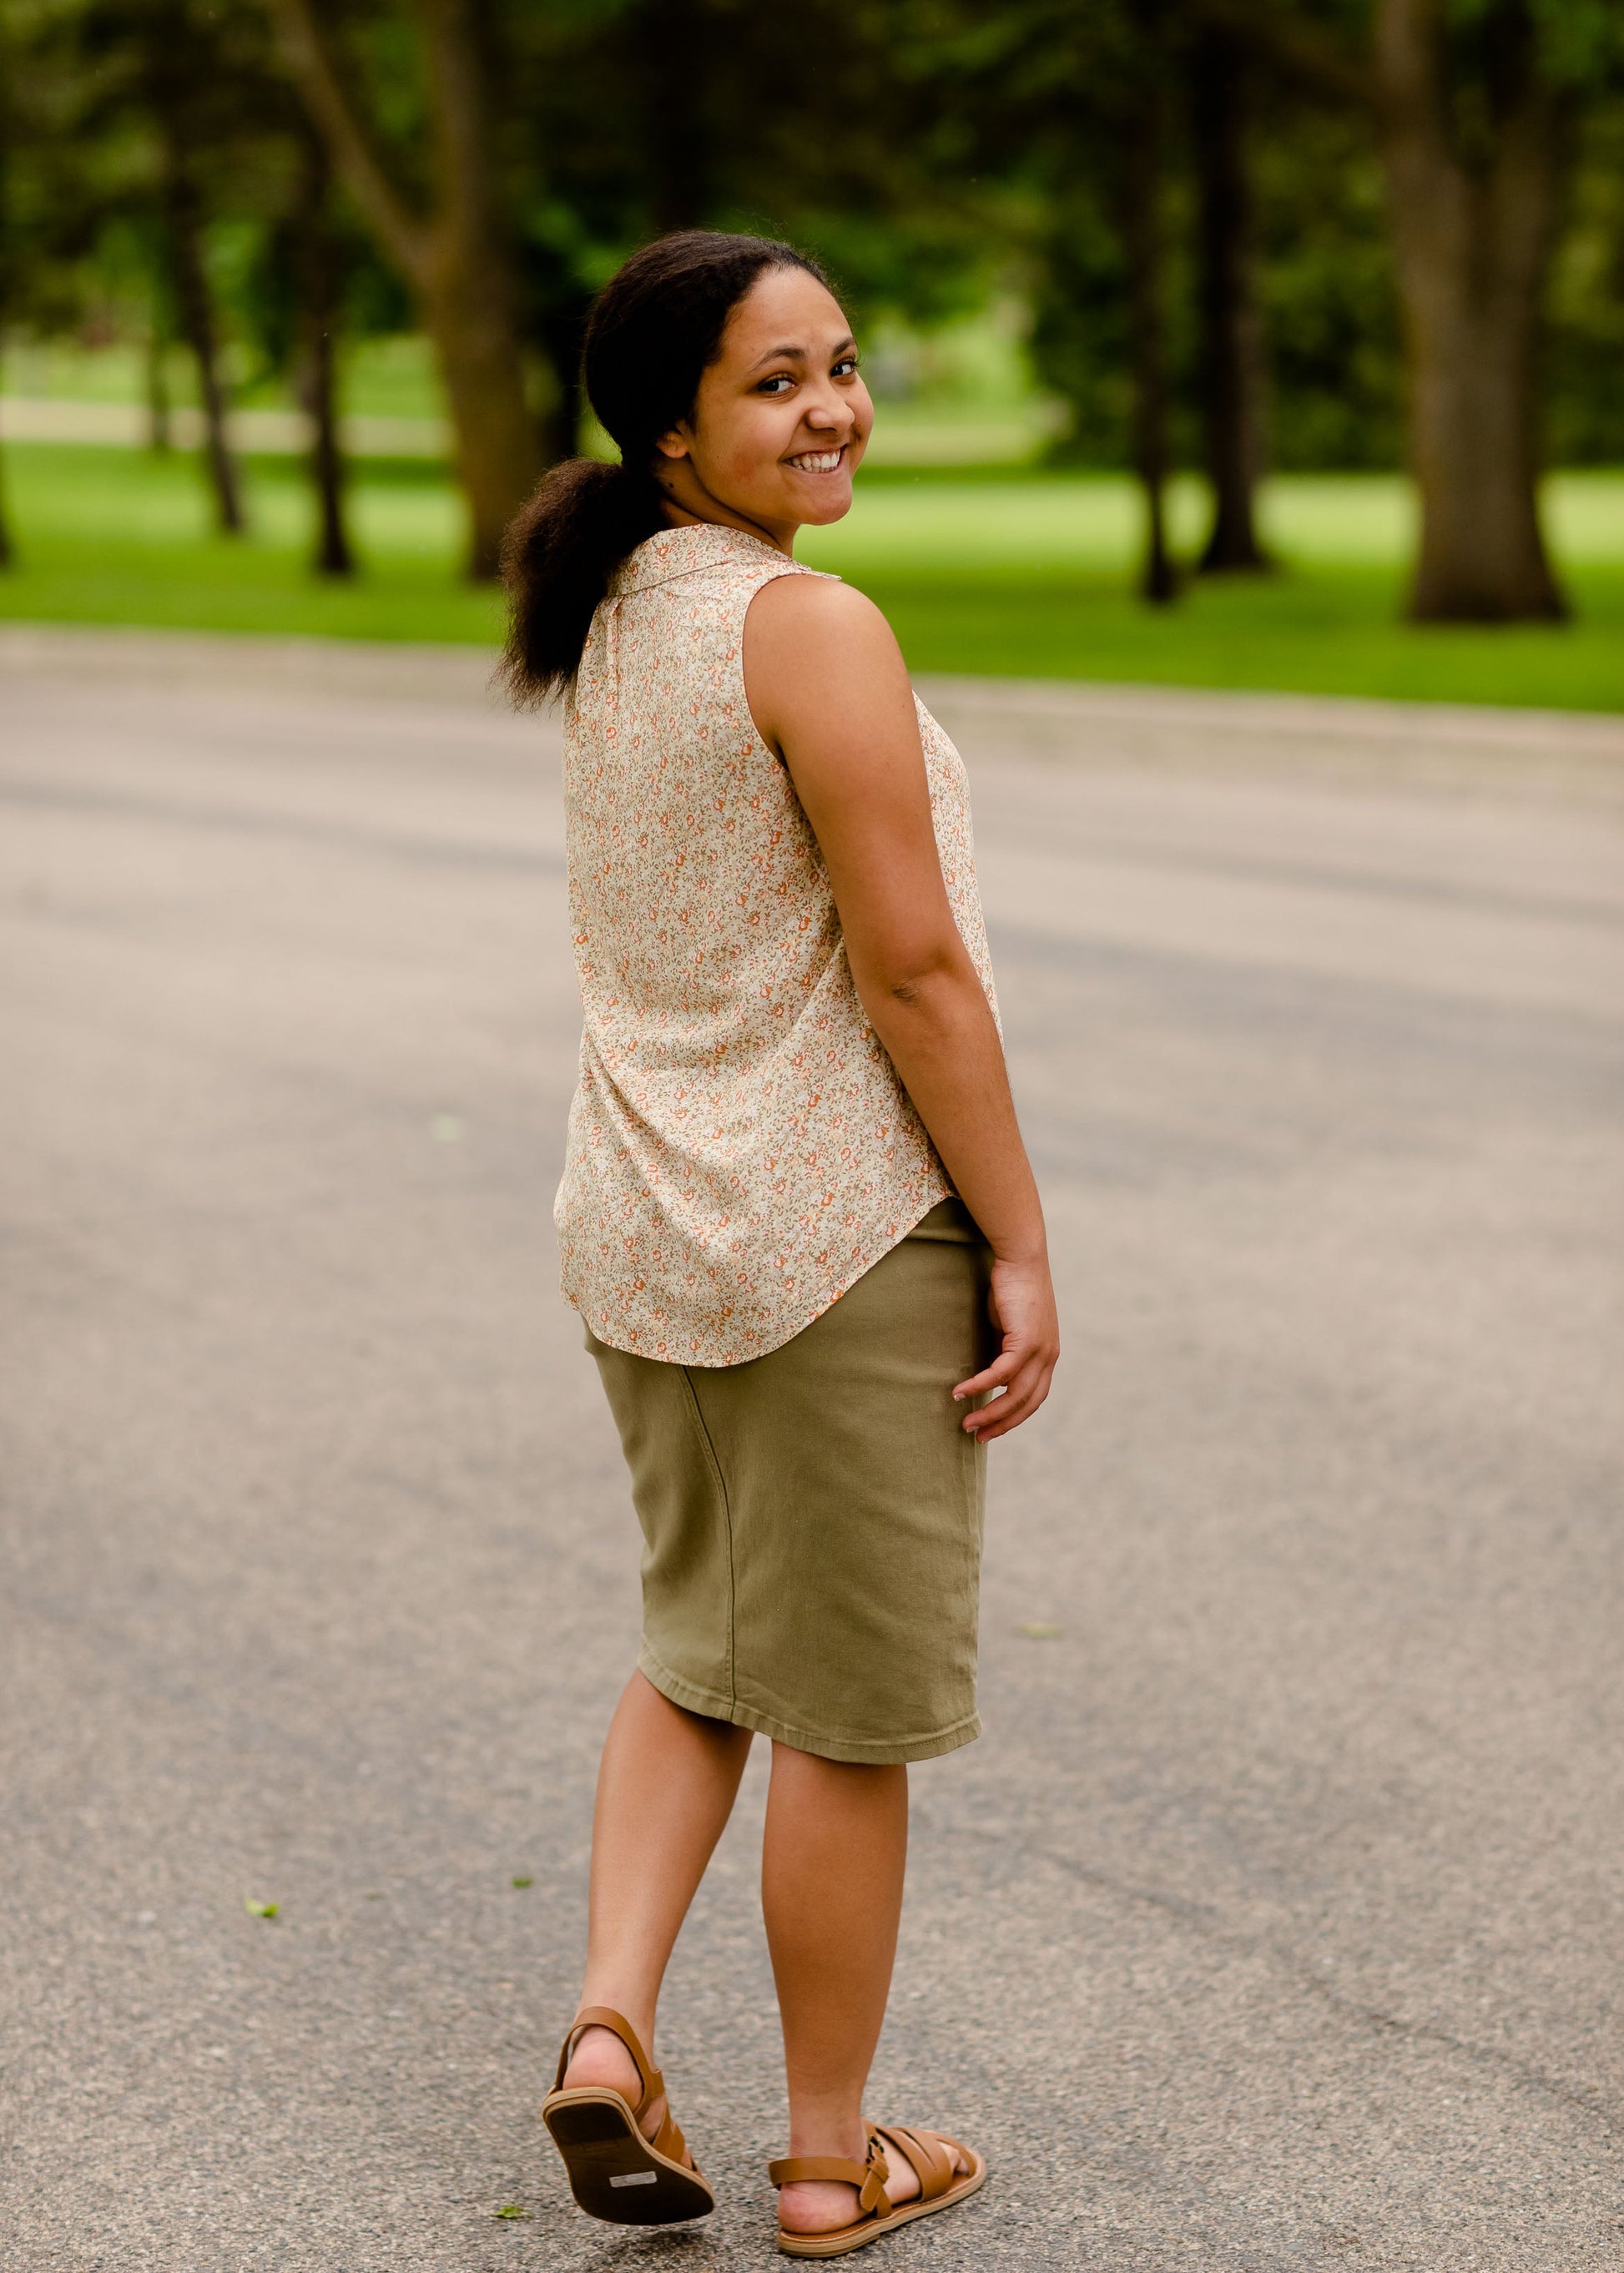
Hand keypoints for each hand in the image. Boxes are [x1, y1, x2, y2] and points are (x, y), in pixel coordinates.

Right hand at [952, 1252, 1059, 1441]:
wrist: (1021, 1257)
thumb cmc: (1011, 1287)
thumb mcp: (1008, 1326)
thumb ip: (1003, 1350)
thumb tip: (989, 1374)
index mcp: (1047, 1355)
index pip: (1033, 1397)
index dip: (1013, 1416)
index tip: (991, 1428)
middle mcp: (1049, 1357)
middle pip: (1027, 1403)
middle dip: (1002, 1424)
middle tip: (978, 1437)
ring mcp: (1041, 1350)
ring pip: (1016, 1395)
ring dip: (990, 1413)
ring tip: (967, 1424)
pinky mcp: (1026, 1340)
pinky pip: (1000, 1373)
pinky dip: (980, 1386)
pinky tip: (961, 1393)